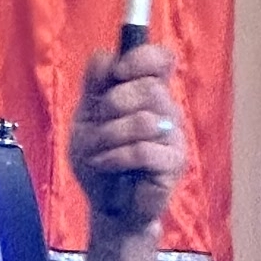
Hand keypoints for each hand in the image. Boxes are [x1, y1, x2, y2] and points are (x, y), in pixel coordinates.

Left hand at [69, 41, 187, 234]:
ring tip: (97, 151)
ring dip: (109, 136)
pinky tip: (105, 164)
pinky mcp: (174, 163)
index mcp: (148, 92)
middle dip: (113, 105)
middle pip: (150, 88)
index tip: (119, 72)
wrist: (106, 206)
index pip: (162, 59)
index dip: (142, 58)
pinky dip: (116, 156)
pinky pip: (144, 150)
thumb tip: (106, 55)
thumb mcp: (86, 118)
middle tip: (98, 124)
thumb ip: (94, 86)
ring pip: (144, 121)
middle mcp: (167, 109)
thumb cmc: (100, 160)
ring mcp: (174, 135)